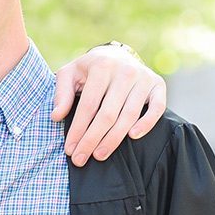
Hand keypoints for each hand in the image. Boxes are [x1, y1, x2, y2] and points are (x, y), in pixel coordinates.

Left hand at [52, 45, 166, 164]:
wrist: (117, 55)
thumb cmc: (89, 69)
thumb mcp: (70, 74)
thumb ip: (61, 93)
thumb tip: (56, 116)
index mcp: (101, 66)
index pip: (88, 105)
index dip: (78, 129)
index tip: (70, 149)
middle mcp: (125, 71)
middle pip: (108, 114)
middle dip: (92, 139)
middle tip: (81, 159)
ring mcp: (143, 78)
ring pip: (129, 115)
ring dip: (113, 139)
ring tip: (99, 155)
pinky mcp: (158, 84)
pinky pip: (157, 108)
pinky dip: (146, 123)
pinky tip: (132, 137)